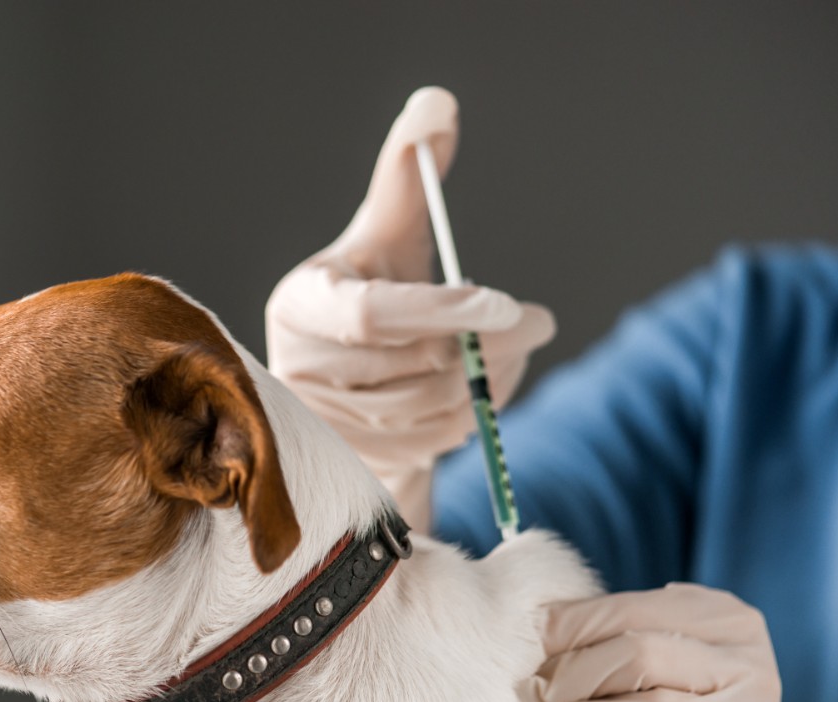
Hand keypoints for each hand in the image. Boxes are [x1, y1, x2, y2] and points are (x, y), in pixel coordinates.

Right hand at [266, 88, 553, 531]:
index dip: (443, 310)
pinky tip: (483, 391)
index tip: (511, 302)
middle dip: (488, 345)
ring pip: (429, 410)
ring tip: (511, 352)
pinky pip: (431, 445)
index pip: (373, 314)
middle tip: (538, 322)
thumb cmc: (370, 289)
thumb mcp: (385, 233)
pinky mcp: (354, 461)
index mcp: (301, 303)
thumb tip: (438, 104)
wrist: (349, 380)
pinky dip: (473, 418)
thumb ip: (408, 173)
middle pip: (412, 366)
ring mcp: (324, 424)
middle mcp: (298, 368)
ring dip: (488, 382)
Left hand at [521, 583, 837, 701]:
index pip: (630, 609)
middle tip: (533, 692)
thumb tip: (540, 625)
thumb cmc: (689, 701)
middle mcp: (752, 672)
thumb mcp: (670, 649)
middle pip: (638, 655)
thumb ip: (619, 628)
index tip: (531, 645)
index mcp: (730, 622)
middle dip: (570, 674)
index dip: (568, 626)